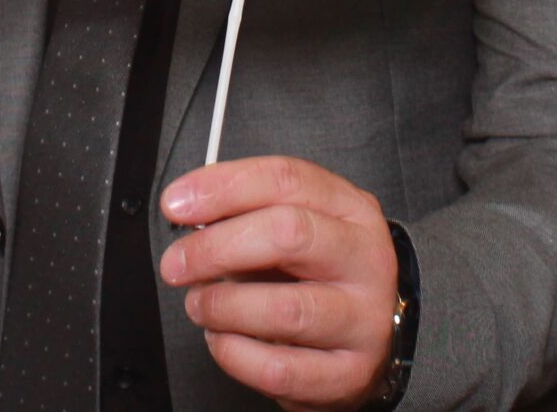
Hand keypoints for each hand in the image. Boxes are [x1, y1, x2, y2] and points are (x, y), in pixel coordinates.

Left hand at [159, 156, 401, 411]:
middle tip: (178, 264)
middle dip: (216, 248)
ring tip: (201, 305)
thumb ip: (250, 214)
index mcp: (350, 209)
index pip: (285, 180)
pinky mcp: (348, 375)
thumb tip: (190, 211)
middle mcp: (364, 260)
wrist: (379, 337)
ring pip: (284, 309)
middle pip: (288, 235)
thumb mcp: (300, 227)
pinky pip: (278, 368)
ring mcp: (363, 320)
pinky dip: (234, 354)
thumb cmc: (323, 275)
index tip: (177, 204)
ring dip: (222, 307)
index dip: (223, 188)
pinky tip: (223, 340)